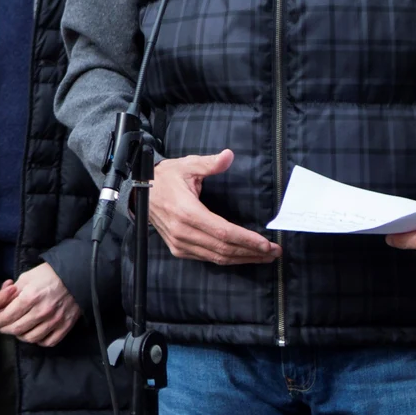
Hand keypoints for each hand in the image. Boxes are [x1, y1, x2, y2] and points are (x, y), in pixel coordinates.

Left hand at [0, 263, 78, 345]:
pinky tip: (33, 334)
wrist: (76, 275)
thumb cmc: (48, 274)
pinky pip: (48, 342)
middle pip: (17, 329)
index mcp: (31, 296)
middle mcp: (43, 311)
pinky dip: (38, 341)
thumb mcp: (26, 277)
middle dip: (4, 330)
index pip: (8, 315)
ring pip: (31, 338)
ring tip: (16, 330)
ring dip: (20, 336)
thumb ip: (12, 293)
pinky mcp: (65, 326)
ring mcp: (55, 320)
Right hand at [152, 150, 280, 265]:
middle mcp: (182, 231)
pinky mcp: (178, 249)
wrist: (141, 192)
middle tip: (274, 252)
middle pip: (223, 249)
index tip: (267, 244)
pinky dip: (227, 259)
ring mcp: (179, 243)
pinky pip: (207, 258)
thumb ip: (210, 163)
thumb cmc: (166, 178)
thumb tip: (229, 155)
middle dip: (252, 252)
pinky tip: (242, 256)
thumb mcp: (187, 165)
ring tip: (264, 257)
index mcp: (186, 211)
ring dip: (243, 259)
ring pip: (217, 257)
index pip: (223, 232)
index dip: (247, 240)